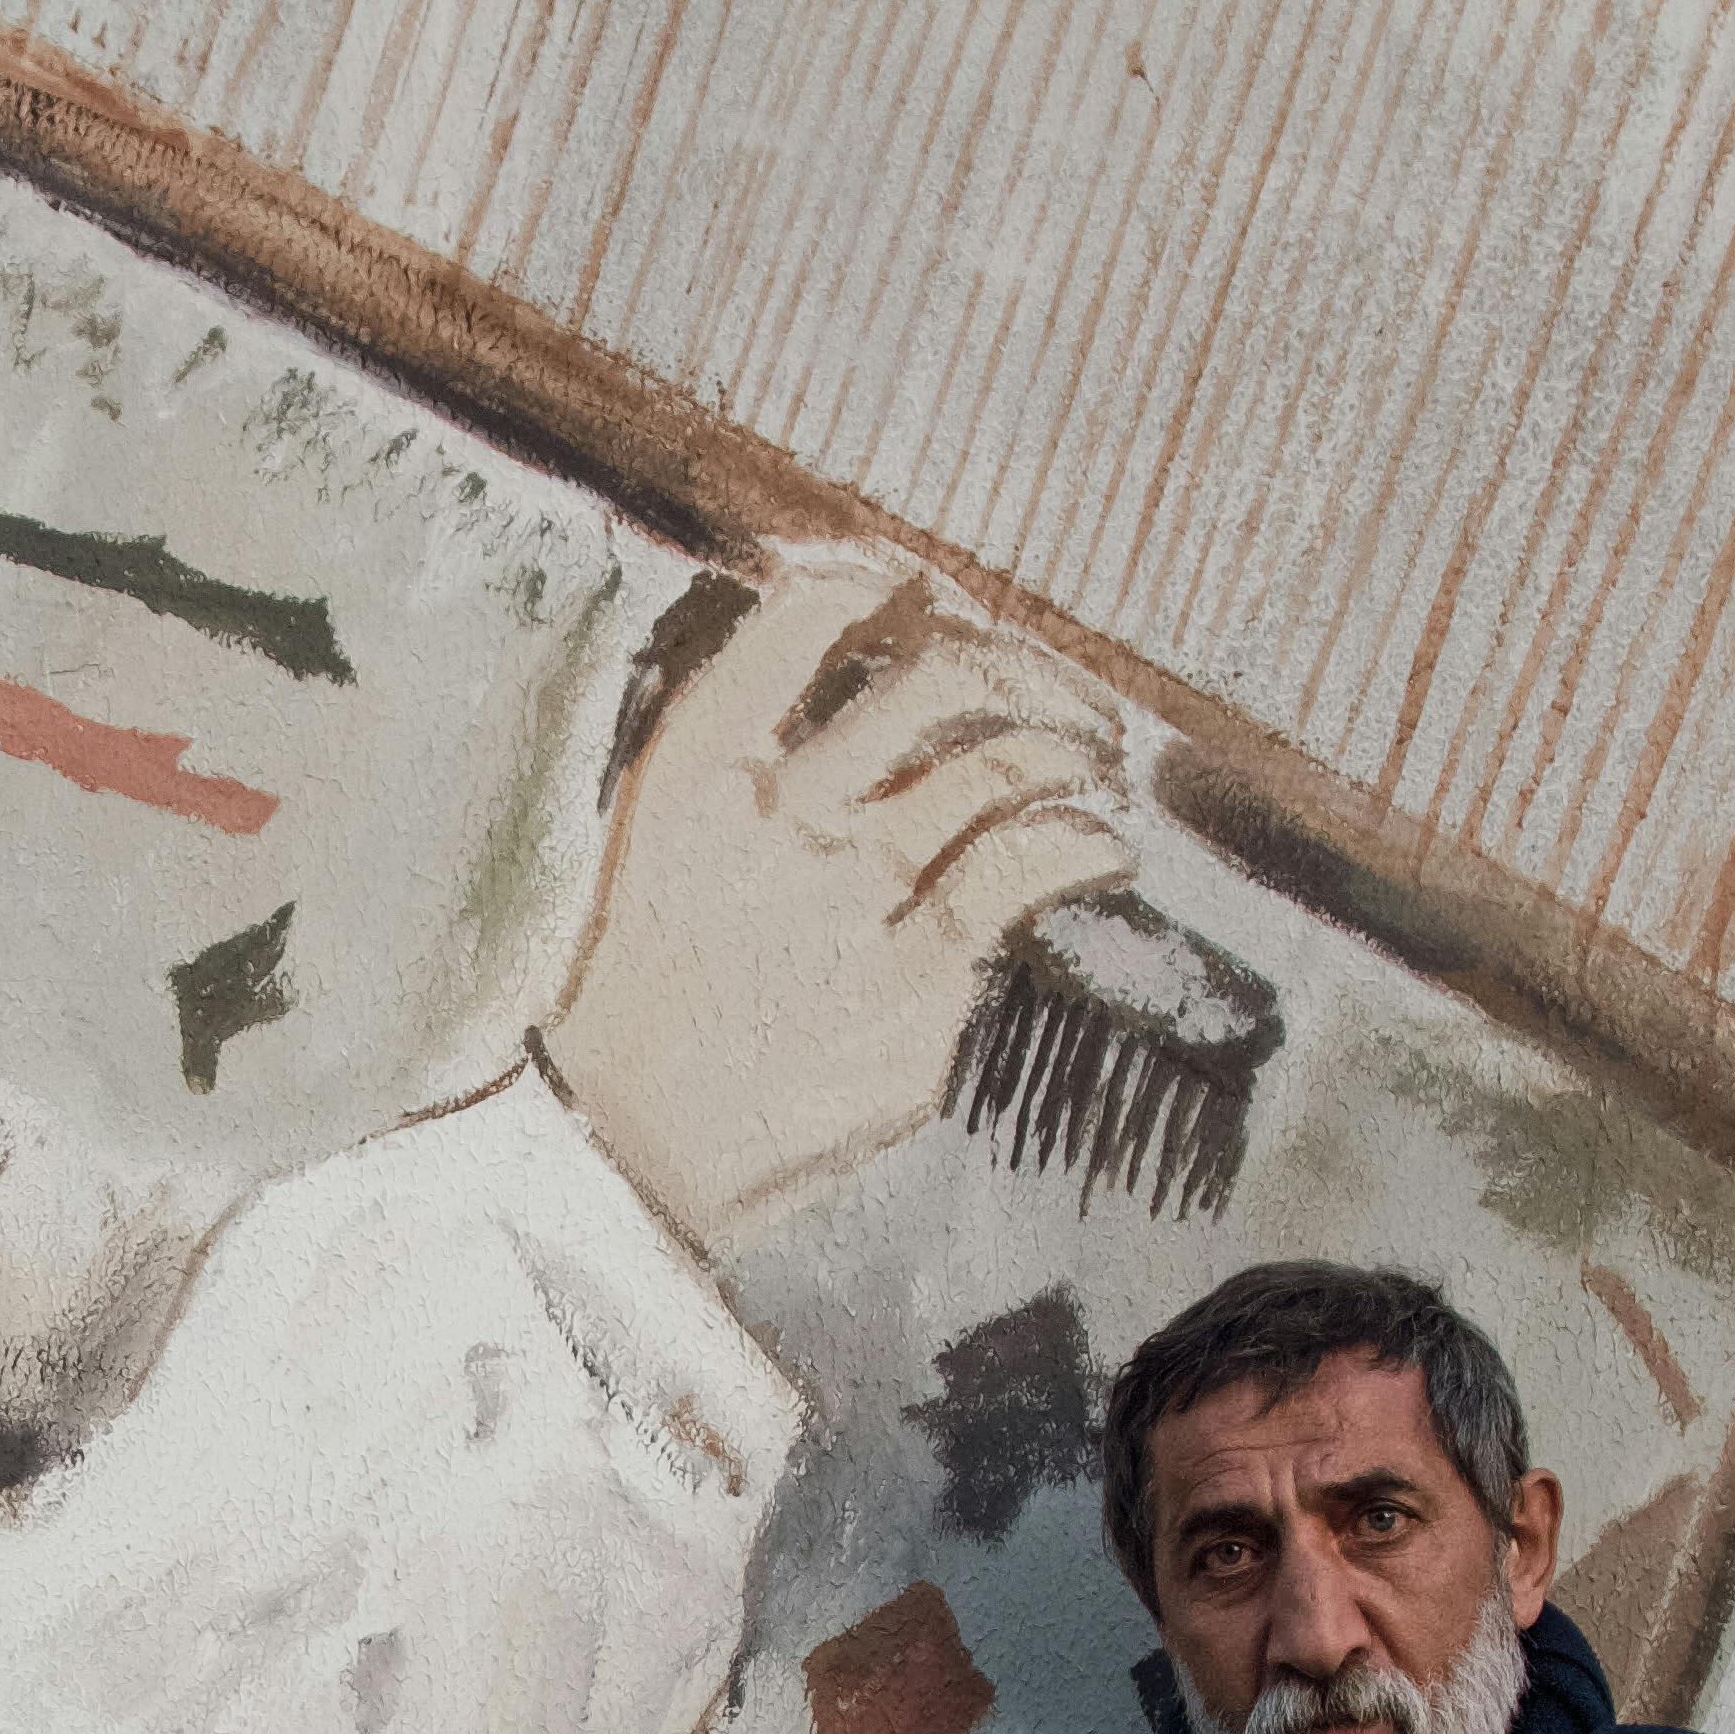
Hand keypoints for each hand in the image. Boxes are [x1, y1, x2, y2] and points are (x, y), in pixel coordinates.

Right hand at [545, 542, 1129, 1244]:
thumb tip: (885, 680)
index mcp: (694, 773)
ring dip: (1069, 745)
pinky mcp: (913, 980)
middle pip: (932, 679)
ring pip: (997, 763)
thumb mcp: (666, 849)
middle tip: (1061, 692)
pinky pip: (1026, 868)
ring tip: (1093, 761)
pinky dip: (1085, 840)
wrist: (632, 1149)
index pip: (801, 618)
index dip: (880, 585)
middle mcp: (775, 818)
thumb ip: (754, 763)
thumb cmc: (656, 996)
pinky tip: (1103, 848)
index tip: (922, 591)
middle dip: (1019, 665)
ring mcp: (848, 897)